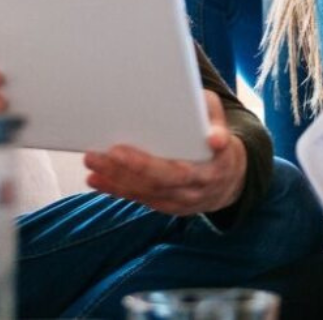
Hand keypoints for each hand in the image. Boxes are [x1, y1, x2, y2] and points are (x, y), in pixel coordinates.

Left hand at [84, 90, 247, 214]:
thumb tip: (213, 137)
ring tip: (93, 161)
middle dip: (132, 167)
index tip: (130, 149)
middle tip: (105, 152)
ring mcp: (183, 200)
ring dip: (117, 178)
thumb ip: (211, 115)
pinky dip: (117, 189)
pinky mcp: (169, 206)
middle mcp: (198, 186)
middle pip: (161, 181)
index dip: (157, 162)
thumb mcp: (219, 119)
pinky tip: (97, 179)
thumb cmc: (215, 136)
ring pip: (147, 192)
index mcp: (215, 163)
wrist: (229, 178)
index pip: (186, 167)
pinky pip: (141, 199)